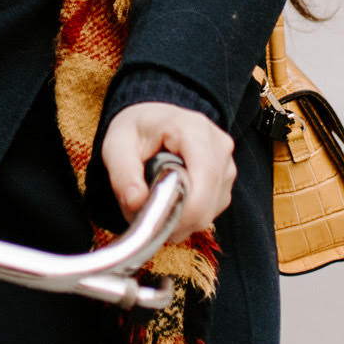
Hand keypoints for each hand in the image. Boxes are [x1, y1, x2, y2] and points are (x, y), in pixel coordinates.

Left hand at [100, 100, 234, 244]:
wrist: (153, 121)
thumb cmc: (136, 130)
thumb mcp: (118, 146)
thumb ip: (124, 175)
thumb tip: (136, 202)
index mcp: (194, 129)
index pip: (203, 177)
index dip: (183, 208)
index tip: (154, 221)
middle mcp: (218, 146)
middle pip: (207, 202)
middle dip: (176, 219)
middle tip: (148, 216)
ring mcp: (226, 164)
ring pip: (209, 211)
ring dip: (181, 219)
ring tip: (156, 201)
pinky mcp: (226, 180)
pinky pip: (211, 210)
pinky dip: (189, 215)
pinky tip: (171, 199)